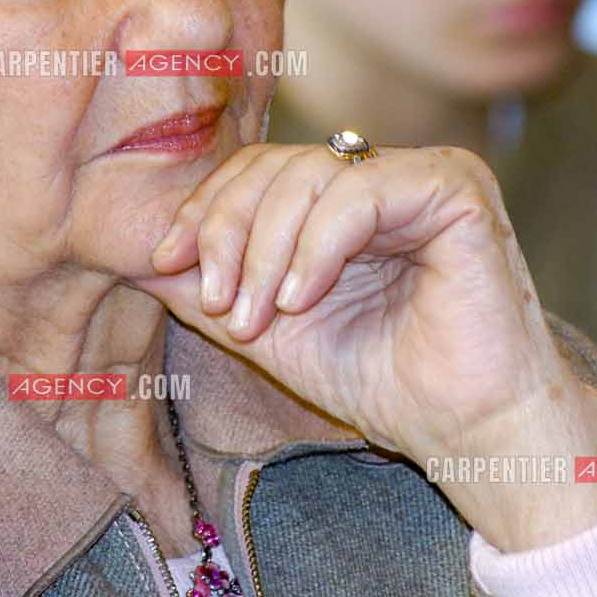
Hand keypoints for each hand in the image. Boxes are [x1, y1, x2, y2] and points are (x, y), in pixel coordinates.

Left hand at [131, 142, 596, 545]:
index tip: (166, 265)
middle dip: (227, 231)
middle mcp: (383, 174)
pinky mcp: (457, 187)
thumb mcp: (268, 327)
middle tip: (214, 302)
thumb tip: (129, 247)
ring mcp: (422, 173)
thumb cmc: (381, 382)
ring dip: (265, 250)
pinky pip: (360, 192)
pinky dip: (316, 247)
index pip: (258, 171)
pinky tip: (301, 300)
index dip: (205, 210)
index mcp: (343, 197)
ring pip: (310, 175)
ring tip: (255, 318)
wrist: (467, 432)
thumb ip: (207, 282)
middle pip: (275, 164)